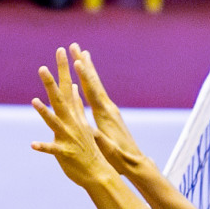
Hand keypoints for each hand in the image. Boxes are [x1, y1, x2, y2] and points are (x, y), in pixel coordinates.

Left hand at [31, 47, 119, 189]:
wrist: (99, 173)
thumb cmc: (88, 149)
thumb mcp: (82, 123)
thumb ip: (76, 105)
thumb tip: (71, 87)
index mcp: (75, 115)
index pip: (69, 87)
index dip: (66, 69)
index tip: (63, 51)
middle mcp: (72, 123)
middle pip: (60, 99)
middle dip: (51, 83)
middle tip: (42, 67)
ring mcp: (69, 137)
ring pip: (54, 121)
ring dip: (44, 111)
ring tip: (33, 101)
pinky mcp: (65, 152)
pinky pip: (52, 149)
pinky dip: (43, 147)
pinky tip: (32, 144)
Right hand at [70, 45, 153, 179]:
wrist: (134, 162)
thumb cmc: (119, 158)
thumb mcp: (108, 151)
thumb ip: (101, 141)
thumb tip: (93, 132)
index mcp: (105, 115)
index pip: (93, 92)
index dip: (85, 77)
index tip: (77, 61)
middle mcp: (108, 107)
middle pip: (94, 81)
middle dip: (84, 64)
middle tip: (75, 47)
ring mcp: (110, 109)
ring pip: (96, 85)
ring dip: (88, 69)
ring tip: (82, 54)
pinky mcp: (109, 113)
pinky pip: (97, 93)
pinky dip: (91, 82)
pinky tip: (86, 79)